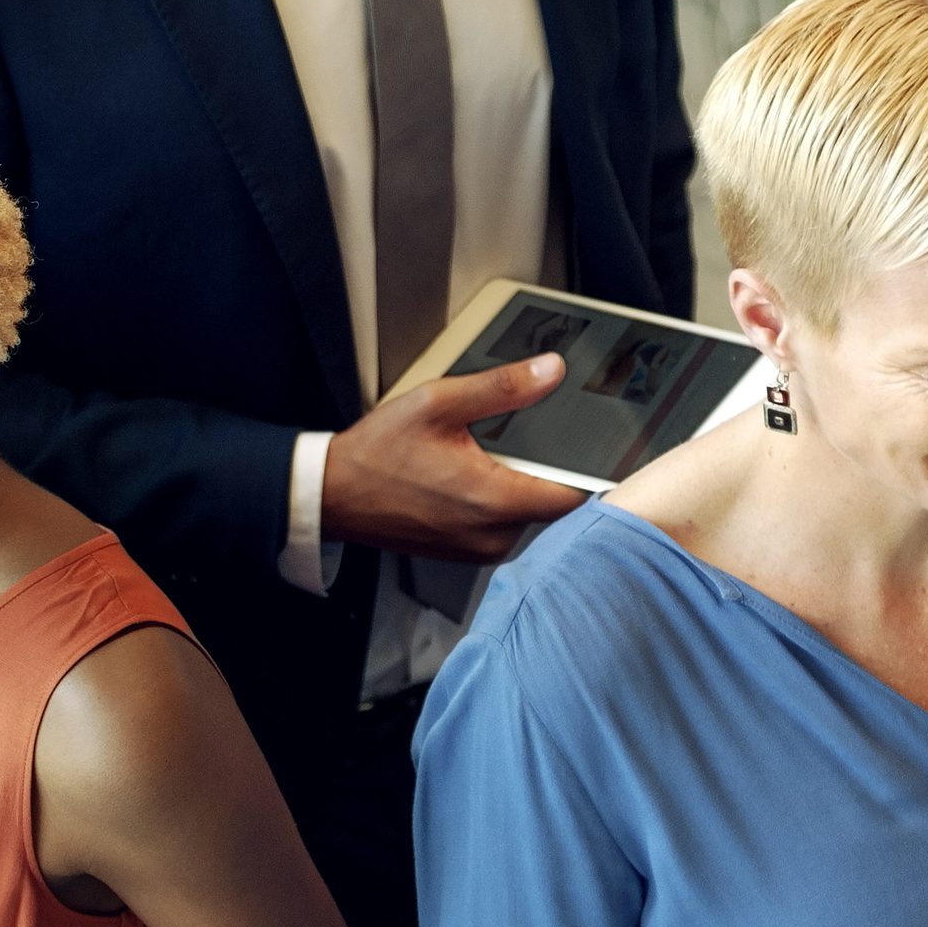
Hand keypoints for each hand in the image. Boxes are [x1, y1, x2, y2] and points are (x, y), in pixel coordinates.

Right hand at [318, 357, 587, 563]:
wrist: (333, 494)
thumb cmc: (377, 454)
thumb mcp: (440, 402)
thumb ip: (503, 388)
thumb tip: (550, 372)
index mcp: (493, 499)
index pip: (573, 496)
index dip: (587, 471)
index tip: (593, 450)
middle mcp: (491, 534)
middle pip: (553, 506)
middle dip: (546, 473)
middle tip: (526, 443)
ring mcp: (478, 549)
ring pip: (529, 518)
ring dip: (520, 489)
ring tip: (488, 460)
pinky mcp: (466, 555)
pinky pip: (503, 528)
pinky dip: (498, 505)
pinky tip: (471, 480)